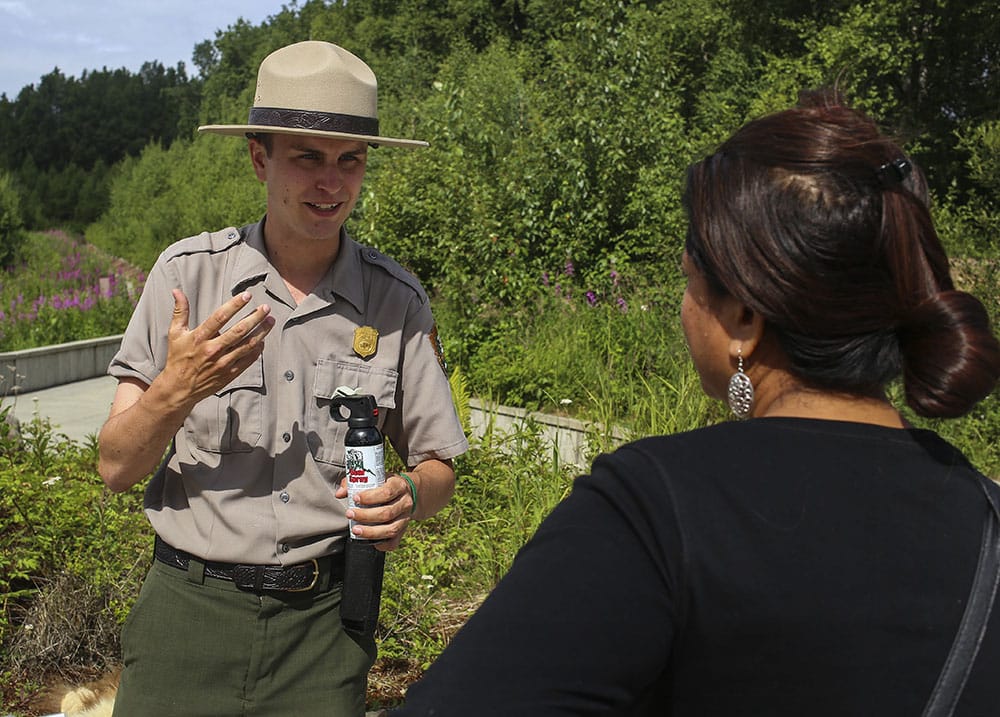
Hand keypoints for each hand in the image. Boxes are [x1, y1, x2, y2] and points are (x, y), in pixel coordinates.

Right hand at [160, 289, 274, 407]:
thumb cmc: (178, 358)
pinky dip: (258, 349)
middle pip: (239, 331)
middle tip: (266, 308)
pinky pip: (248, 360)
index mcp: (199, 337)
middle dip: (255, 318)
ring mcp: (223, 363)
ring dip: (261, 332)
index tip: (247, 295)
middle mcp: (213, 350)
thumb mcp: (175, 333)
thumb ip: (180, 311)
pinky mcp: (229, 374)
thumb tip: (176, 290)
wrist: (179, 388)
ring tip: (271, 321)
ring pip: (247, 345)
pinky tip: (263, 340)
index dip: (235, 305)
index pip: (220, 317)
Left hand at [338, 473, 415, 550]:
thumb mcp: (376, 478)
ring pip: (390, 529)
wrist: (406, 493)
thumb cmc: (385, 485)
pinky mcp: (403, 531)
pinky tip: (369, 542)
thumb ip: (356, 482)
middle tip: (350, 514)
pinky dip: (381, 544)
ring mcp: (405, 518)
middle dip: (365, 516)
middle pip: (387, 513)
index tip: (355, 498)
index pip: (386, 492)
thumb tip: (340, 493)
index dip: (370, 497)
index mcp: (399, 486)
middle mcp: (405, 503)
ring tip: (355, 530)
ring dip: (371, 532)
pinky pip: (394, 542)